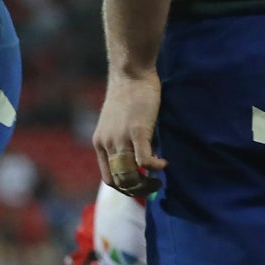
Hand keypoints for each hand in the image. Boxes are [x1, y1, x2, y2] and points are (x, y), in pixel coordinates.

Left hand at [93, 71, 164, 195]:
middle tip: (154, 186)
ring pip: (131, 174)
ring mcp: (120, 139)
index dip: (125, 187)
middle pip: (120, 180)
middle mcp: (106, 144)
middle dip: (138, 189)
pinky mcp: (137, 132)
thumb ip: (122, 141)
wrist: (130, 74)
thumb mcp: (117, 123)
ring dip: (146, 182)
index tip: (141, 185)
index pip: (108, 178)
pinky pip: (144, 161)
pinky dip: (155, 167)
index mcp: (100, 143)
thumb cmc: (128, 96)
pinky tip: (164, 163)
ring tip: (159, 178)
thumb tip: (139, 159)